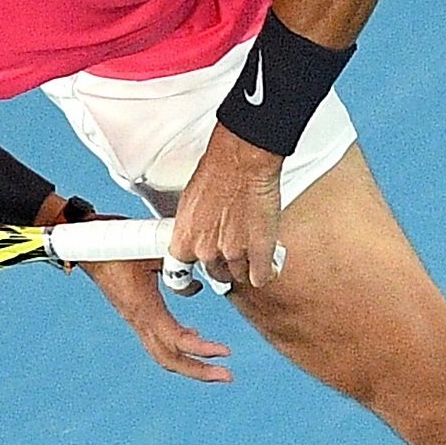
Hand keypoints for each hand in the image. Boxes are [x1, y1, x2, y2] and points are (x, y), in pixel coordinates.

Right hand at [75, 251, 231, 382]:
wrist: (87, 247)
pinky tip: (195, 337)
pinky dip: (179, 346)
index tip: (225, 352)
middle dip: (200, 371)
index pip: (177, 340)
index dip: (202, 350)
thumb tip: (201, 277)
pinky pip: (158, 340)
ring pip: (164, 354)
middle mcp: (139, 319)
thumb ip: (180, 263)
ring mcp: (136, 320)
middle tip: (227, 375)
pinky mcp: (135, 315)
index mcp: (145, 308)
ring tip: (216, 366)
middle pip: (170, 359)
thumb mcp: (153, 249)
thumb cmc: (117, 245)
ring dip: (190, 363)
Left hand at [169, 135, 286, 294]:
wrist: (242, 160)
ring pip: (239, 276)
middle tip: (231, 252)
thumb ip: (193, 227)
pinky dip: (266, 272)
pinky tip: (268, 265)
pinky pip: (262, 276)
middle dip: (223, 266)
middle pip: (215, 275)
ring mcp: (234, 253)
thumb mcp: (190, 202)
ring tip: (252, 252)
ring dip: (245, 266)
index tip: (193, 284)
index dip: (186, 284)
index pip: (177, 278)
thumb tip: (197, 235)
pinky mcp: (260, 251)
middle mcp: (206, 251)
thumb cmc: (217, 169)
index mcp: (184, 238)